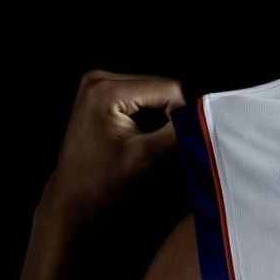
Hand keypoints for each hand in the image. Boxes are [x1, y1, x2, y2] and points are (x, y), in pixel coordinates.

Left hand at [45, 69, 185, 223]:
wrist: (73, 199)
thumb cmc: (104, 184)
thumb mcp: (148, 157)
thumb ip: (179, 133)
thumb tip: (205, 118)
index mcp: (106, 89)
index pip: (169, 88)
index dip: (181, 115)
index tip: (175, 144)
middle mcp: (99, 79)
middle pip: (160, 87)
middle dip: (169, 116)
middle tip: (161, 146)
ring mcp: (97, 85)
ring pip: (153, 93)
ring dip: (160, 118)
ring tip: (148, 144)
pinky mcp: (100, 95)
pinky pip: (139, 99)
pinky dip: (148, 118)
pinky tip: (139, 138)